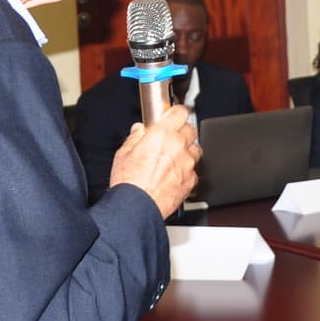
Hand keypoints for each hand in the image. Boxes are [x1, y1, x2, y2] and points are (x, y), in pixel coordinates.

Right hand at [109, 104, 199, 219]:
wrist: (138, 207)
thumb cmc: (129, 183)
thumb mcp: (124, 153)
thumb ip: (135, 137)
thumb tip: (139, 130)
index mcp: (162, 134)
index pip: (180, 112)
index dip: (177, 112)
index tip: (174, 114)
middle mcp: (178, 146)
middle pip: (190, 129)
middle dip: (182, 131)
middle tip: (170, 138)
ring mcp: (188, 163)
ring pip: (195, 149)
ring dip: (186, 150)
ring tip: (172, 158)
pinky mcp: (192, 179)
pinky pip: (194, 168)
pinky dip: (186, 169)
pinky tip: (173, 174)